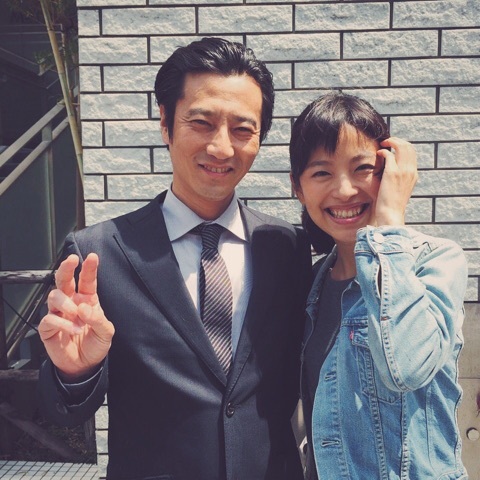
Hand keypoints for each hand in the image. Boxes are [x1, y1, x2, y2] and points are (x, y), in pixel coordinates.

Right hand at [38, 253, 114, 380]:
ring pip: (54, 295)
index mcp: (87, 300)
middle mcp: (71, 303)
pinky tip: (73, 330)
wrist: (85, 366)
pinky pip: (49, 318)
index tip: (92, 256)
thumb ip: (98, 319)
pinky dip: (62, 323)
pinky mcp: (48, 328)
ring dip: (66, 303)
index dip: (89, 268)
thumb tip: (84, 308)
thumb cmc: (96, 344)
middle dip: (66, 268)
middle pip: (64, 280)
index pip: (87, 280)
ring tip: (77, 316)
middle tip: (71, 260)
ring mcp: (58, 314)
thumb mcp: (106, 333)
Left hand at [374, 137, 417, 225]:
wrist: (391, 213)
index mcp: (414, 174)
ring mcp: (403, 171)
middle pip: (408, 147)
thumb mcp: (401, 189)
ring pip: (401, 147)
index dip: (403, 145)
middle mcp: (410, 171)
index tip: (393, 146)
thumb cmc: (392, 204)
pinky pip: (389, 155)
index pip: (412, 153)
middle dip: (397, 140)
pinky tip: (378, 153)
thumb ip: (401, 178)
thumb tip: (393, 171)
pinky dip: (384, 151)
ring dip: (391, 142)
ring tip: (383, 144)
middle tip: (387, 142)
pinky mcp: (392, 173)